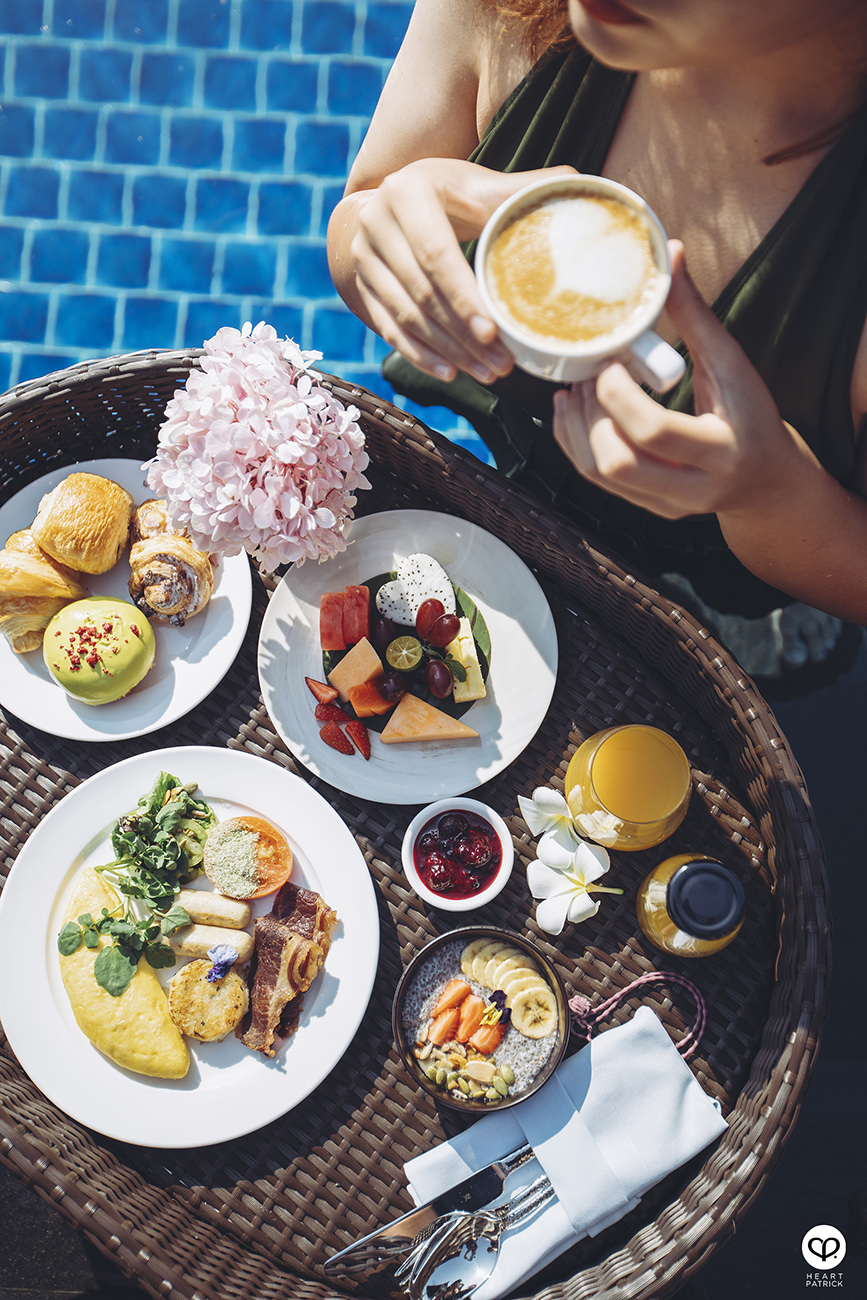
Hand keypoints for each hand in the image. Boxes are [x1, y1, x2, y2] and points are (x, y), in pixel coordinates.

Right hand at [344, 159, 574, 384]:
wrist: (393, 200)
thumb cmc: (449, 193)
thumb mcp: (479, 184)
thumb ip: (523, 188)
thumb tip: (578, 182)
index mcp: (407, 192)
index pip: (435, 256)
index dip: (464, 299)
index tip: (494, 333)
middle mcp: (375, 224)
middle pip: (422, 293)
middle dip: (463, 336)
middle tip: (500, 364)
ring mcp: (364, 259)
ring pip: (406, 316)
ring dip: (448, 351)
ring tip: (487, 373)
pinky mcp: (361, 286)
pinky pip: (389, 328)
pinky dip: (419, 354)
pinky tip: (450, 372)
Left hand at [552, 242, 805, 521]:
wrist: (764, 480)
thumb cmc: (750, 415)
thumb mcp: (732, 363)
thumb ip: (696, 315)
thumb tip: (671, 254)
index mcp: (722, 450)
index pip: (654, 431)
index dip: (618, 394)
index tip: (610, 359)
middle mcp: (693, 488)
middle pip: (619, 463)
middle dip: (592, 414)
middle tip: (588, 374)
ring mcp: (666, 505)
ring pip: (601, 476)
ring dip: (577, 429)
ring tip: (576, 389)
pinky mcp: (646, 507)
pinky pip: (597, 482)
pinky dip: (574, 444)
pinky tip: (570, 411)